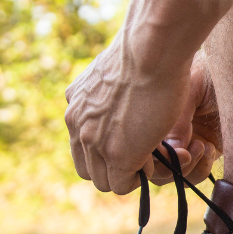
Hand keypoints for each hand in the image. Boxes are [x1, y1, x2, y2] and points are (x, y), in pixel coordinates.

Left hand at [64, 35, 193, 193]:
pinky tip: (156, 158)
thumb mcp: (117, 67)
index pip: (82, 144)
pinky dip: (139, 178)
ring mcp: (93, 141)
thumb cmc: (146, 49)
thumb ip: (111, 87)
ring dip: (128, 175)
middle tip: (143, 154)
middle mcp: (76, 123)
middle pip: (87, 168)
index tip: (133, 140)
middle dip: (114, 168)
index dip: (107, 150)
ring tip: (152, 157)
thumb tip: (123, 89)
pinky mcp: (116, 155)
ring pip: (102, 181)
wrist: (152, 49)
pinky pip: (122, 184)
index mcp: (75, 102)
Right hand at [149, 49, 222, 185]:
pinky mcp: (205, 151)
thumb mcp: (189, 90)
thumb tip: (171, 152)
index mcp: (152, 112)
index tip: (167, 149)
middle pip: (150, 167)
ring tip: (200, 145)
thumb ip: (177, 123)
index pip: (137, 146)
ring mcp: (183, 142)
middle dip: (168, 166)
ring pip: (172, 175)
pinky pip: (194, 174)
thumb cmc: (213, 72)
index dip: (148, 156)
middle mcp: (163, 130)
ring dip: (186, 168)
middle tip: (186, 151)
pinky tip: (208, 148)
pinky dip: (200, 168)